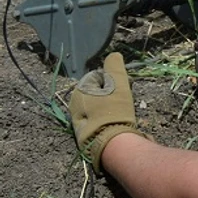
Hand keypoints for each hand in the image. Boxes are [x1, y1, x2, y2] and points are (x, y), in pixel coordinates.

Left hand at [69, 53, 145, 173]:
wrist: (111, 142)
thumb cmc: (114, 110)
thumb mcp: (117, 82)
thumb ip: (114, 66)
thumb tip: (114, 55)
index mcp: (79, 91)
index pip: (98, 77)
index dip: (113, 80)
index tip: (123, 88)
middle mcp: (74, 105)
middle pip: (97, 92)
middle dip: (110, 93)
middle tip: (123, 100)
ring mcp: (79, 121)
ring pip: (98, 106)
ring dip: (109, 106)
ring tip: (122, 112)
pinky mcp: (85, 135)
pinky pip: (98, 120)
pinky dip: (107, 119)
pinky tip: (115, 123)